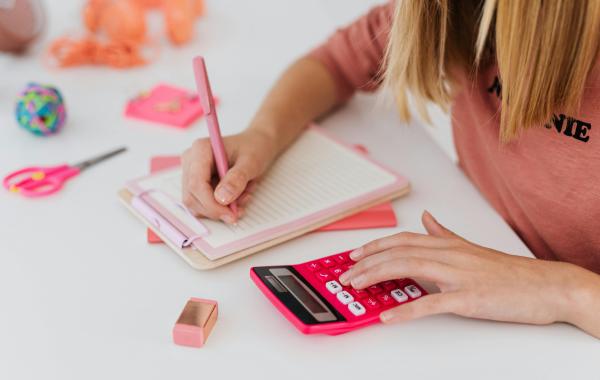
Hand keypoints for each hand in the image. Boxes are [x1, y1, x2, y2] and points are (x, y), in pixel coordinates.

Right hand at [181, 129, 277, 223]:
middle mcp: (191, 161)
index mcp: (201, 149)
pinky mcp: (196, 185)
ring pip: (195, 204)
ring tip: (243, 197)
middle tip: (238, 212)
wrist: (256, 145)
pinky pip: (202, 205)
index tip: (230, 214)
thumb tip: (221, 198)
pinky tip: (237, 198)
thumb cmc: (253, 148)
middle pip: (192, 197)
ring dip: (220, 209)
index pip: (196, 183)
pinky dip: (220, 208)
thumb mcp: (251, 162)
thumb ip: (237, 178)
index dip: (211, 204)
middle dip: (215, 210)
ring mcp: (191, 174)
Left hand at [339, 211, 599, 333]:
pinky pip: (432, 303)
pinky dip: (407, 310)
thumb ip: (445, 234)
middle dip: (367, 263)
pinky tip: (388, 316)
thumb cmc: (507, 272)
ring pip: (408, 268)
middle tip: (345, 274)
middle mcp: (449, 254)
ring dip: (377, 277)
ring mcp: (458, 275)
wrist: (544, 286)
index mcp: (448, 244)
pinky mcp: (468, 298)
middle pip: (398, 253)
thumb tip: (428, 219)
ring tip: (356, 287)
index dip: (375, 246)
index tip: (354, 255)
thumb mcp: (471, 248)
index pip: (402, 240)